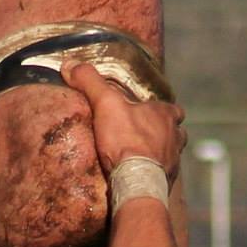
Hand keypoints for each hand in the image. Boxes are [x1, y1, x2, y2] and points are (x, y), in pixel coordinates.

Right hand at [62, 59, 185, 182]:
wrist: (136, 182)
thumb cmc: (126, 139)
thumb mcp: (105, 103)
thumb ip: (90, 82)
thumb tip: (70, 64)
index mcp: (166, 116)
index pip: (173, 109)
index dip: (163, 110)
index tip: (149, 111)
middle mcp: (176, 138)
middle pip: (176, 131)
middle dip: (165, 131)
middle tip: (145, 133)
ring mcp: (174, 162)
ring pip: (173, 152)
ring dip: (162, 152)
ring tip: (143, 154)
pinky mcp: (167, 182)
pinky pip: (164, 173)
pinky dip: (155, 172)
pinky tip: (140, 173)